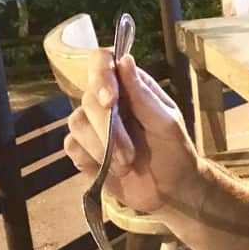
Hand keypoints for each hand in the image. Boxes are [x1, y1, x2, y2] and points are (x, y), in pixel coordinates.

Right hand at [64, 49, 198, 213]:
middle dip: (109, 129)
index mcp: (129, 86)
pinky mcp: (84, 150)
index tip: (111, 101)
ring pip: (77, 123)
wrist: (172, 190)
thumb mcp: (167, 123)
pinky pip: (72, 146)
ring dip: (102, 148)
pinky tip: (111, 170)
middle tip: (130, 154)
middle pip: (88, 99)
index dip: (101, 76)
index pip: (102, 62)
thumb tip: (125, 60)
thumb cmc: (176, 151)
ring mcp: (93, 126)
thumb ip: (144, 95)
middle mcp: (107, 101)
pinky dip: (91, 159)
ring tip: (126, 165)